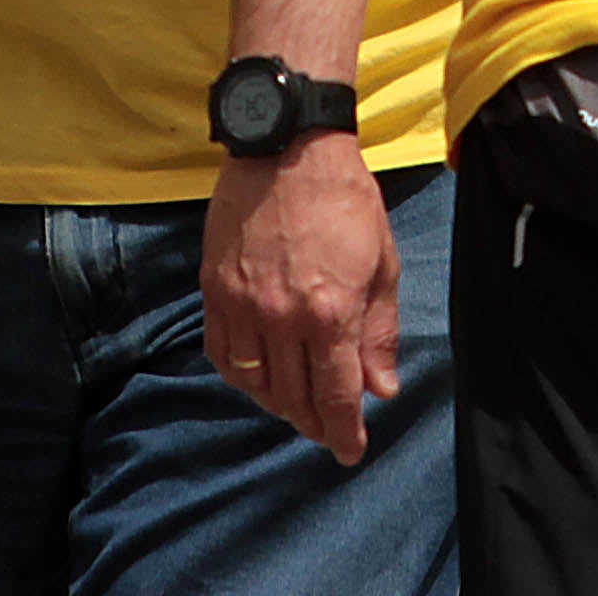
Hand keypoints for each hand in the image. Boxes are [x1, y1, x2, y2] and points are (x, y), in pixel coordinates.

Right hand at [201, 139, 399, 461]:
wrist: (288, 147)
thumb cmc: (345, 199)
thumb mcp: (381, 263)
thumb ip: (379, 331)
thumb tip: (382, 388)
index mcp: (330, 311)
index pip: (336, 396)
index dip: (344, 432)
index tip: (350, 451)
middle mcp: (282, 317)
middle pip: (294, 398)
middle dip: (314, 423)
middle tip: (327, 429)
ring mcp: (242, 305)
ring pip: (256, 383)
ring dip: (278, 405)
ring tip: (297, 406)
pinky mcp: (215, 290)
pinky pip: (223, 354)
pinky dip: (242, 376)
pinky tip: (259, 377)